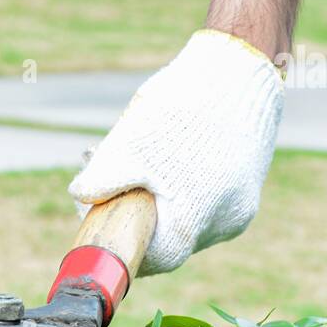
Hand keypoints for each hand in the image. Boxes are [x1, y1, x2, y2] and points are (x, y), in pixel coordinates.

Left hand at [69, 29, 282, 274]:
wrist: (240, 68)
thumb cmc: (183, 109)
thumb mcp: (129, 145)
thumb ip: (102, 178)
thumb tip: (79, 196)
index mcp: (196, 222)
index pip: (154, 258)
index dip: (122, 241)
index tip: (98, 219)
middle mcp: (227, 221)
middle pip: (170, 235)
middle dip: (135, 211)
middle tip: (107, 182)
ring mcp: (241, 202)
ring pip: (188, 214)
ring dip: (157, 196)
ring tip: (133, 157)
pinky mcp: (247, 182)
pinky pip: (207, 197)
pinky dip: (180, 184)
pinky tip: (164, 153)